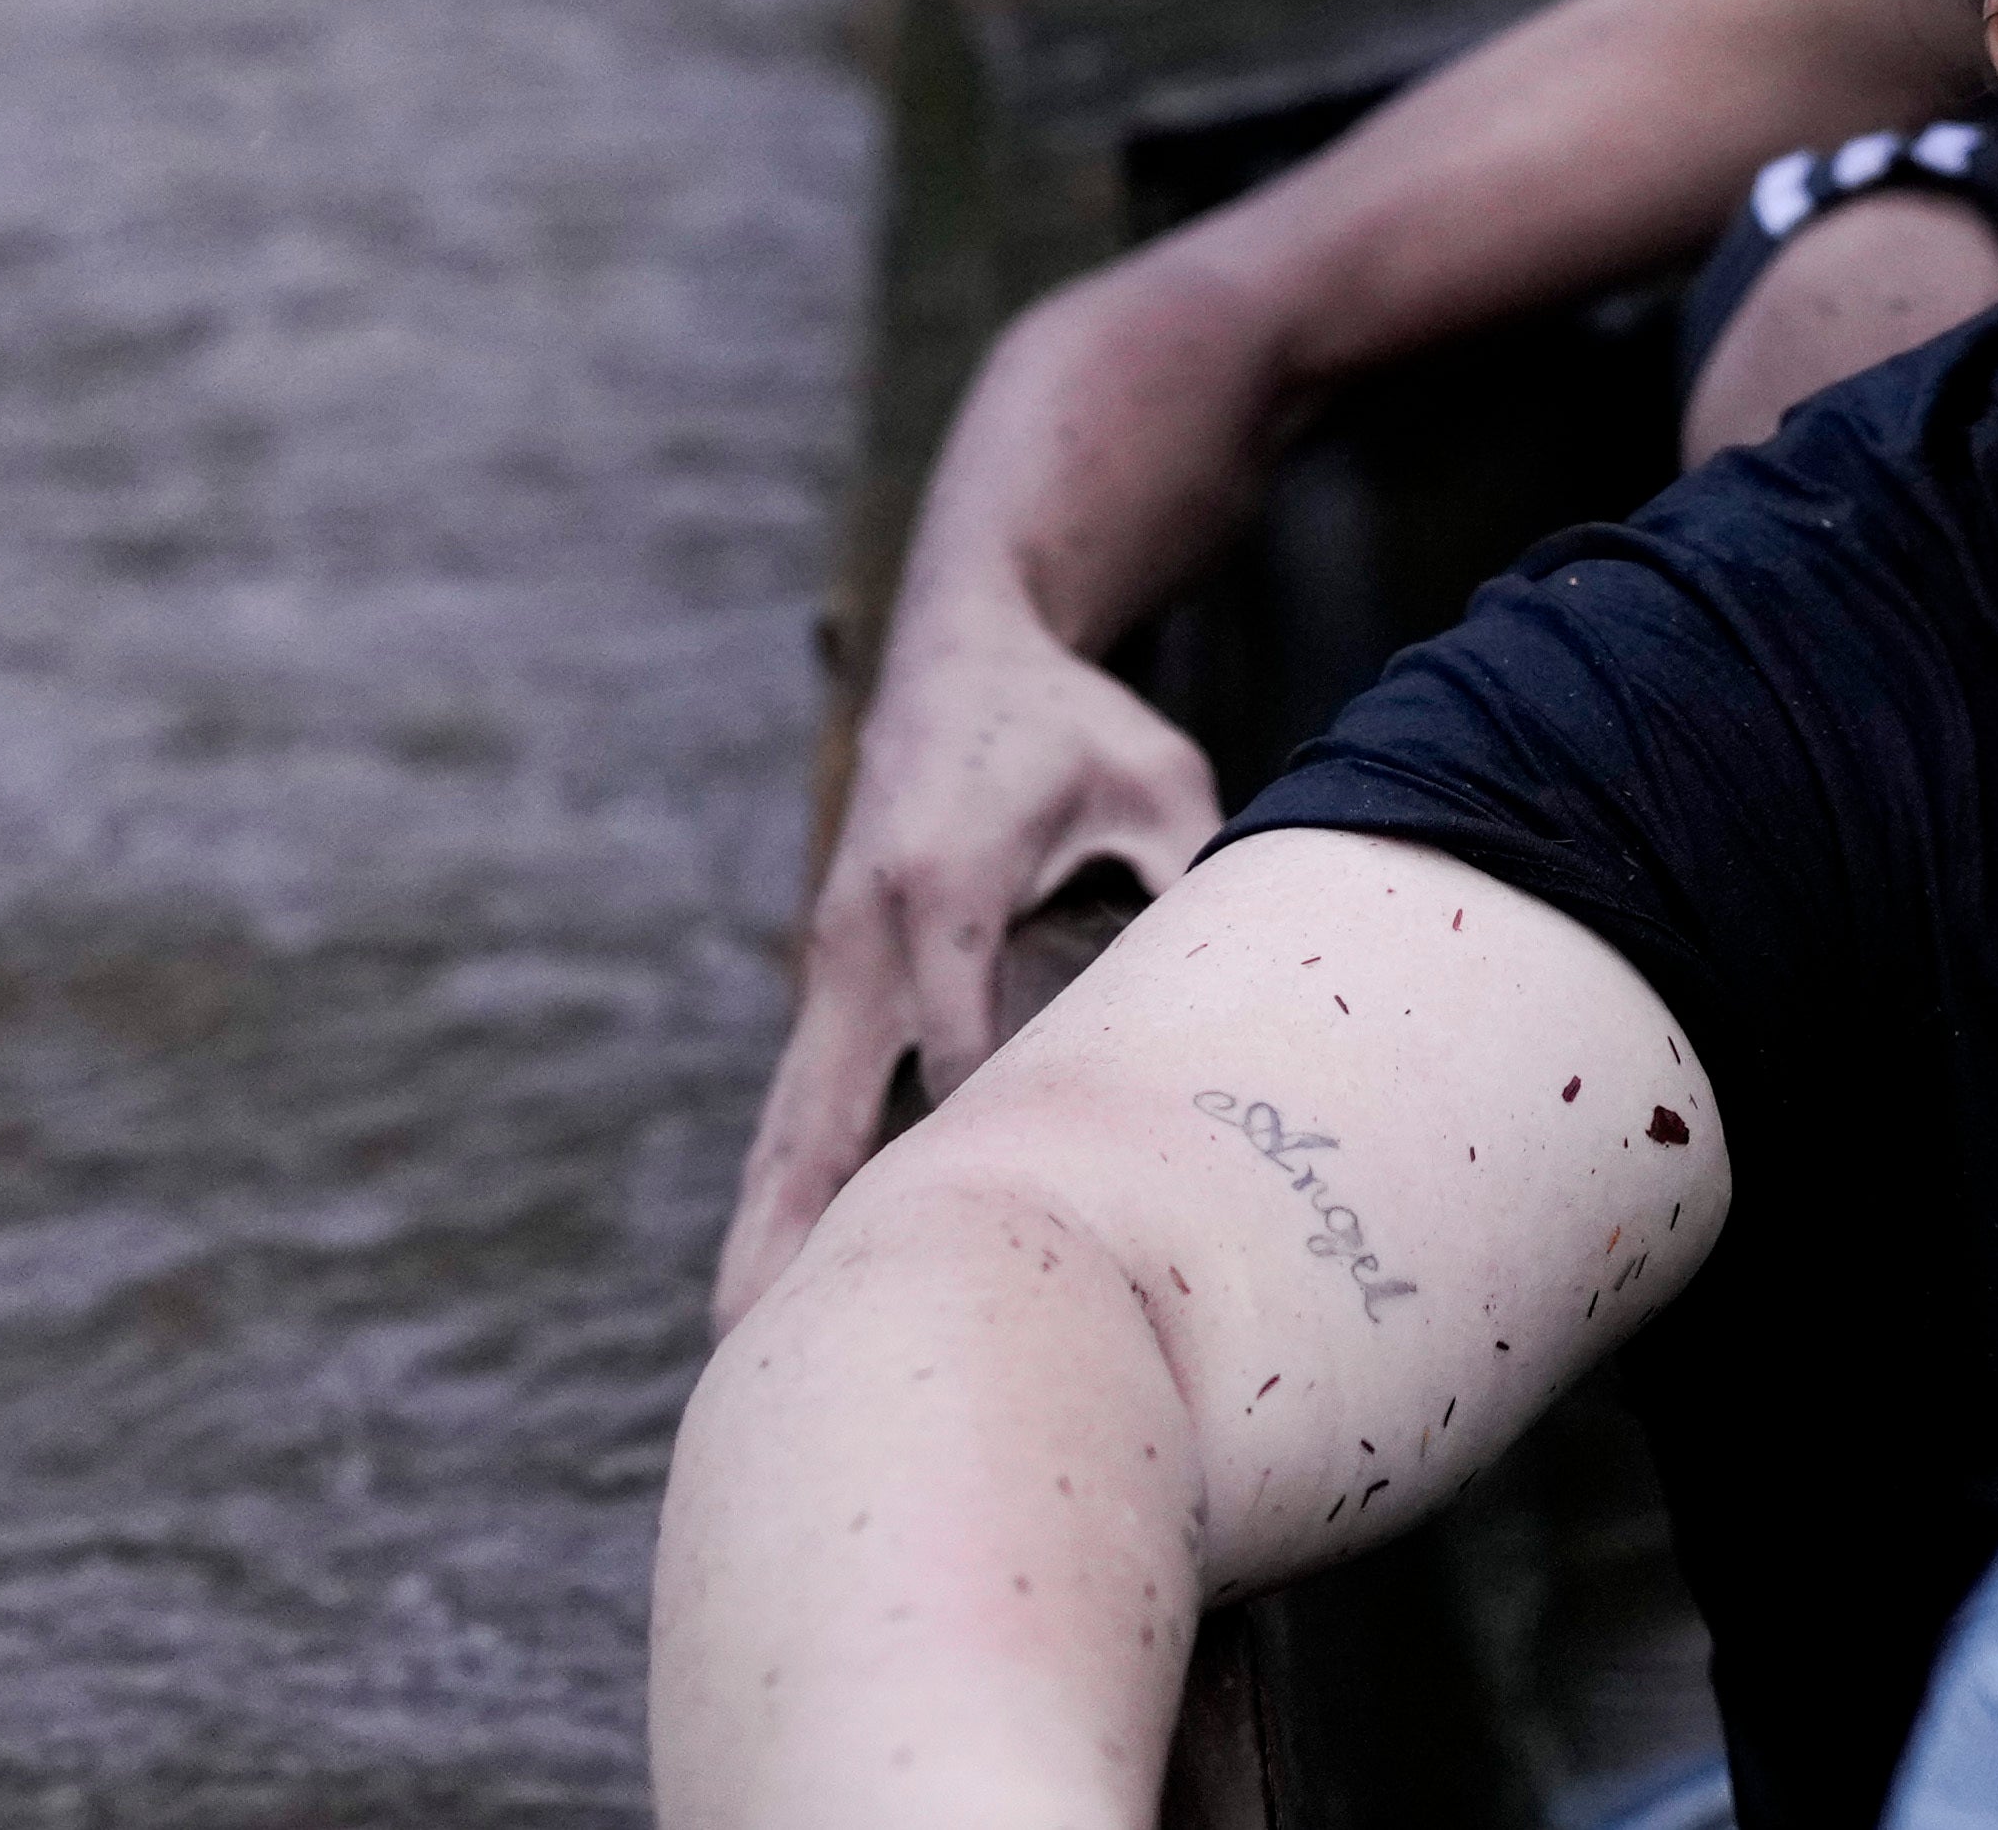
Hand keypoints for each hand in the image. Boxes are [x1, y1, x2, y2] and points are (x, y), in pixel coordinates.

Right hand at [713, 591, 1231, 1322]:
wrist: (962, 649)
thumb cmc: (1074, 726)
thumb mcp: (1157, 782)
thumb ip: (1190, 883)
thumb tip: (1259, 1011)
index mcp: (947, 883)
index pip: (960, 1052)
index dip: (988, 1147)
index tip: (1012, 1248)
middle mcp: (865, 929)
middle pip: (822, 1112)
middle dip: (796, 1231)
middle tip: (764, 1349)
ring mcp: (832, 957)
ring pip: (787, 1117)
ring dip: (764, 1226)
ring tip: (739, 1345)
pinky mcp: (829, 973)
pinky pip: (799, 1095)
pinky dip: (780, 1182)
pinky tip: (768, 1269)